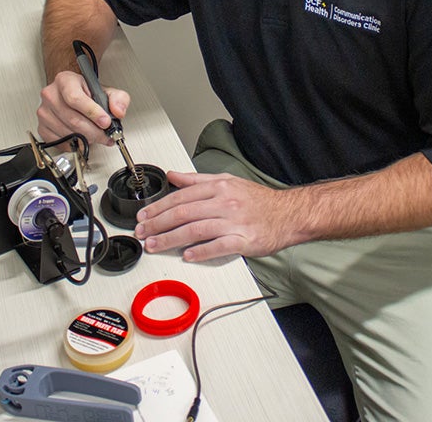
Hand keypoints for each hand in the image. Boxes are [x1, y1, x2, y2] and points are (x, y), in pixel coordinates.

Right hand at [35, 70, 130, 148]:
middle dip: (94, 131)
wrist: (72, 93)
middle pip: (73, 119)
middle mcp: (51, 95)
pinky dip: (74, 145)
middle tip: (106, 135)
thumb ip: (118, 98)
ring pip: (67, 132)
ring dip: (86, 139)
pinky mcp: (42, 127)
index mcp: (65, 81)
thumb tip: (118, 111)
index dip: (92, 112)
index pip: (75, 98)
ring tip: (97, 137)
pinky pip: (59, 142)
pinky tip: (83, 139)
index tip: (105, 122)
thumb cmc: (86, 92)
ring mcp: (44, 112)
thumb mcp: (107, 90)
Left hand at [133, 171, 298, 261]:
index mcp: (219, 187)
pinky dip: (201, 251)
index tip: (144, 216)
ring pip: (196, 229)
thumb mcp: (227, 181)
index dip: (158, 207)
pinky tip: (187, 256)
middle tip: (142, 233)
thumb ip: (197, 180)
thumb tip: (172, 175)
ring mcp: (234, 222)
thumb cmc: (258, 201)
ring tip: (155, 245)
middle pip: (184, 213)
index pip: (181, 196)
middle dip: (158, 224)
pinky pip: (219, 246)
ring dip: (171, 239)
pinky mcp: (244, 240)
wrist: (289, 214)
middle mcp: (225, 202)